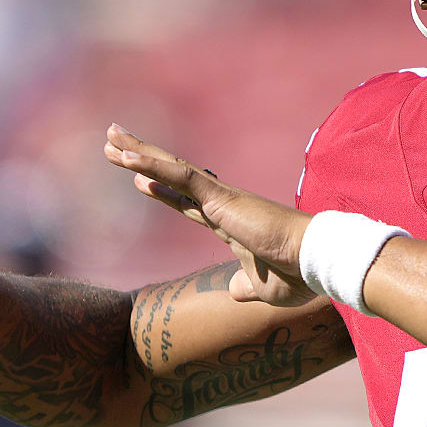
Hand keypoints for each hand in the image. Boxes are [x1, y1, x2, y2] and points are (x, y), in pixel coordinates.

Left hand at [103, 125, 316, 306]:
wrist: (315, 262)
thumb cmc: (297, 275)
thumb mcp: (263, 288)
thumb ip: (245, 286)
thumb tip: (235, 290)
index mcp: (229, 224)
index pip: (187, 201)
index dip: (161, 188)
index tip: (137, 178)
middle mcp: (222, 205)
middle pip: (172, 176)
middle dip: (142, 158)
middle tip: (115, 141)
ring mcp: (220, 198)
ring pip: (171, 168)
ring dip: (138, 152)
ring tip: (111, 136)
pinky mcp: (221, 198)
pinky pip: (180, 176)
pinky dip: (153, 165)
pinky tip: (128, 158)